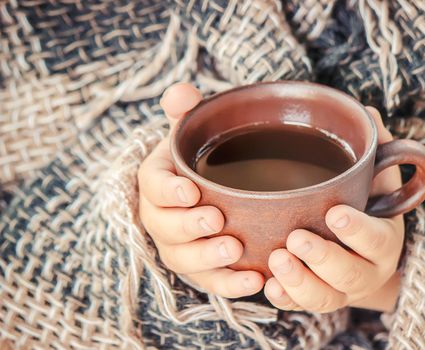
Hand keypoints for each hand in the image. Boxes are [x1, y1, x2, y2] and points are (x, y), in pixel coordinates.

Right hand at [138, 83, 264, 297]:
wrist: (212, 184)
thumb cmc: (202, 157)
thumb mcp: (195, 129)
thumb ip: (187, 109)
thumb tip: (182, 92)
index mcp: (159, 180)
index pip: (152, 185)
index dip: (168, 190)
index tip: (191, 190)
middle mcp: (162, 216)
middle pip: (164, 227)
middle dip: (188, 226)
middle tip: (217, 221)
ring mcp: (180, 245)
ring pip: (183, 259)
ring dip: (207, 258)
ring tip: (236, 250)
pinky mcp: (201, 267)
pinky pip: (210, 281)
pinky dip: (230, 284)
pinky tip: (257, 281)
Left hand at [264, 107, 403, 312]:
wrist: (363, 251)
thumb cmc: (366, 207)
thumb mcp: (376, 179)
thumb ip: (373, 149)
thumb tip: (365, 112)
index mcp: (382, 239)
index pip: (377, 239)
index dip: (358, 230)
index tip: (335, 213)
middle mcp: (365, 270)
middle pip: (349, 273)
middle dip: (322, 258)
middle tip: (296, 238)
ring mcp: (340, 289)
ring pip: (325, 297)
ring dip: (300, 282)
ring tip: (276, 260)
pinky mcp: (317, 298)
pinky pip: (302, 306)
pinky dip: (286, 298)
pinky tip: (269, 286)